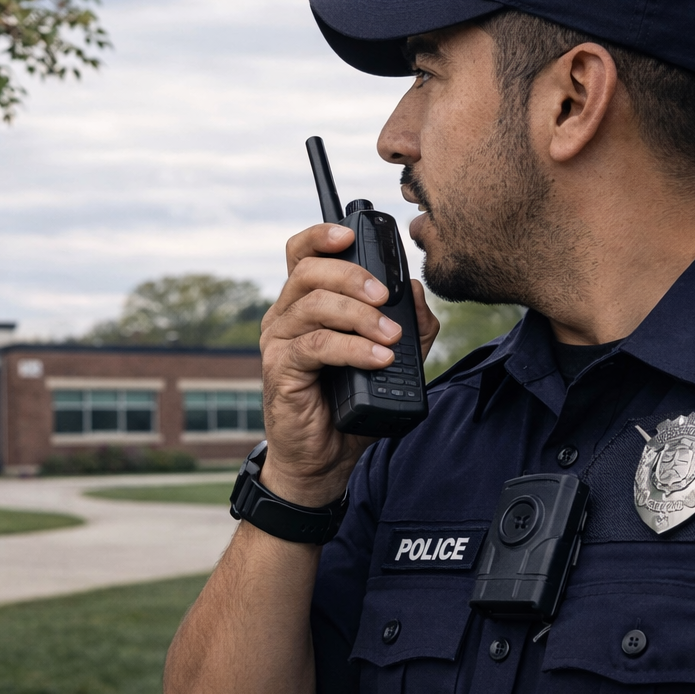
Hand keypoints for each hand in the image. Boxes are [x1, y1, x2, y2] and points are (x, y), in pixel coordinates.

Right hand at [258, 224, 438, 506]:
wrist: (325, 459)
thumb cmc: (351, 405)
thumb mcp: (394, 359)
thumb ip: (411, 324)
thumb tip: (415, 290)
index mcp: (305, 304)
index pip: (302, 254)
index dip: (321, 236)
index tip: (349, 235)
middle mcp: (286, 316)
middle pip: (308, 271)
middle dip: (352, 276)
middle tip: (385, 297)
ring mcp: (279, 341)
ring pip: (314, 304)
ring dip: (359, 315)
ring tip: (391, 337)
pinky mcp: (280, 369)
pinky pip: (316, 344)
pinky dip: (352, 348)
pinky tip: (378, 358)